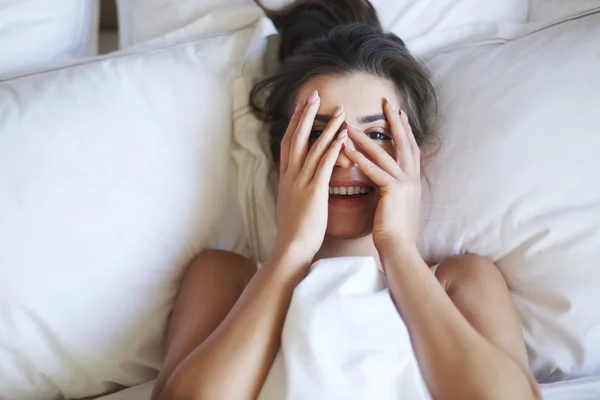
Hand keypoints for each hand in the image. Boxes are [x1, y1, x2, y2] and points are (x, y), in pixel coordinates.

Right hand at [273, 91, 347, 261]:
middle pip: (296, 137)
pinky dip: (333, 147)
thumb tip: (295, 183)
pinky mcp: (314, 191)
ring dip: (326, 126)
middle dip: (305, 115)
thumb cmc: (294, 230)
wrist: (292, 247)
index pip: (288, 143)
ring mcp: (301, 181)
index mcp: (285, 177)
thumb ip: (294, 189)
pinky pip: (324, 164)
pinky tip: (343, 135)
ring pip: (312, 146)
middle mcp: (290, 175)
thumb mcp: (290, 203)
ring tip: (338, 110)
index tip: (302, 106)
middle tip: (314, 95)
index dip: (295, 123)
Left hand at [343, 101, 421, 249]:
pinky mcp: (394, 191)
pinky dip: (361, 158)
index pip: (410, 148)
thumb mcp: (396, 204)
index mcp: (413, 181)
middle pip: (404, 142)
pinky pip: (375, 170)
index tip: (398, 113)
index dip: (405, 130)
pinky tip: (347, 148)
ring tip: (352, 124)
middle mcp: (413, 178)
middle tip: (387, 102)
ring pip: (384, 153)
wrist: (399, 249)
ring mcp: (405, 184)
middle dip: (396, 121)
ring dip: (367, 138)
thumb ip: (394, 188)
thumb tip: (388, 180)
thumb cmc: (394, 231)